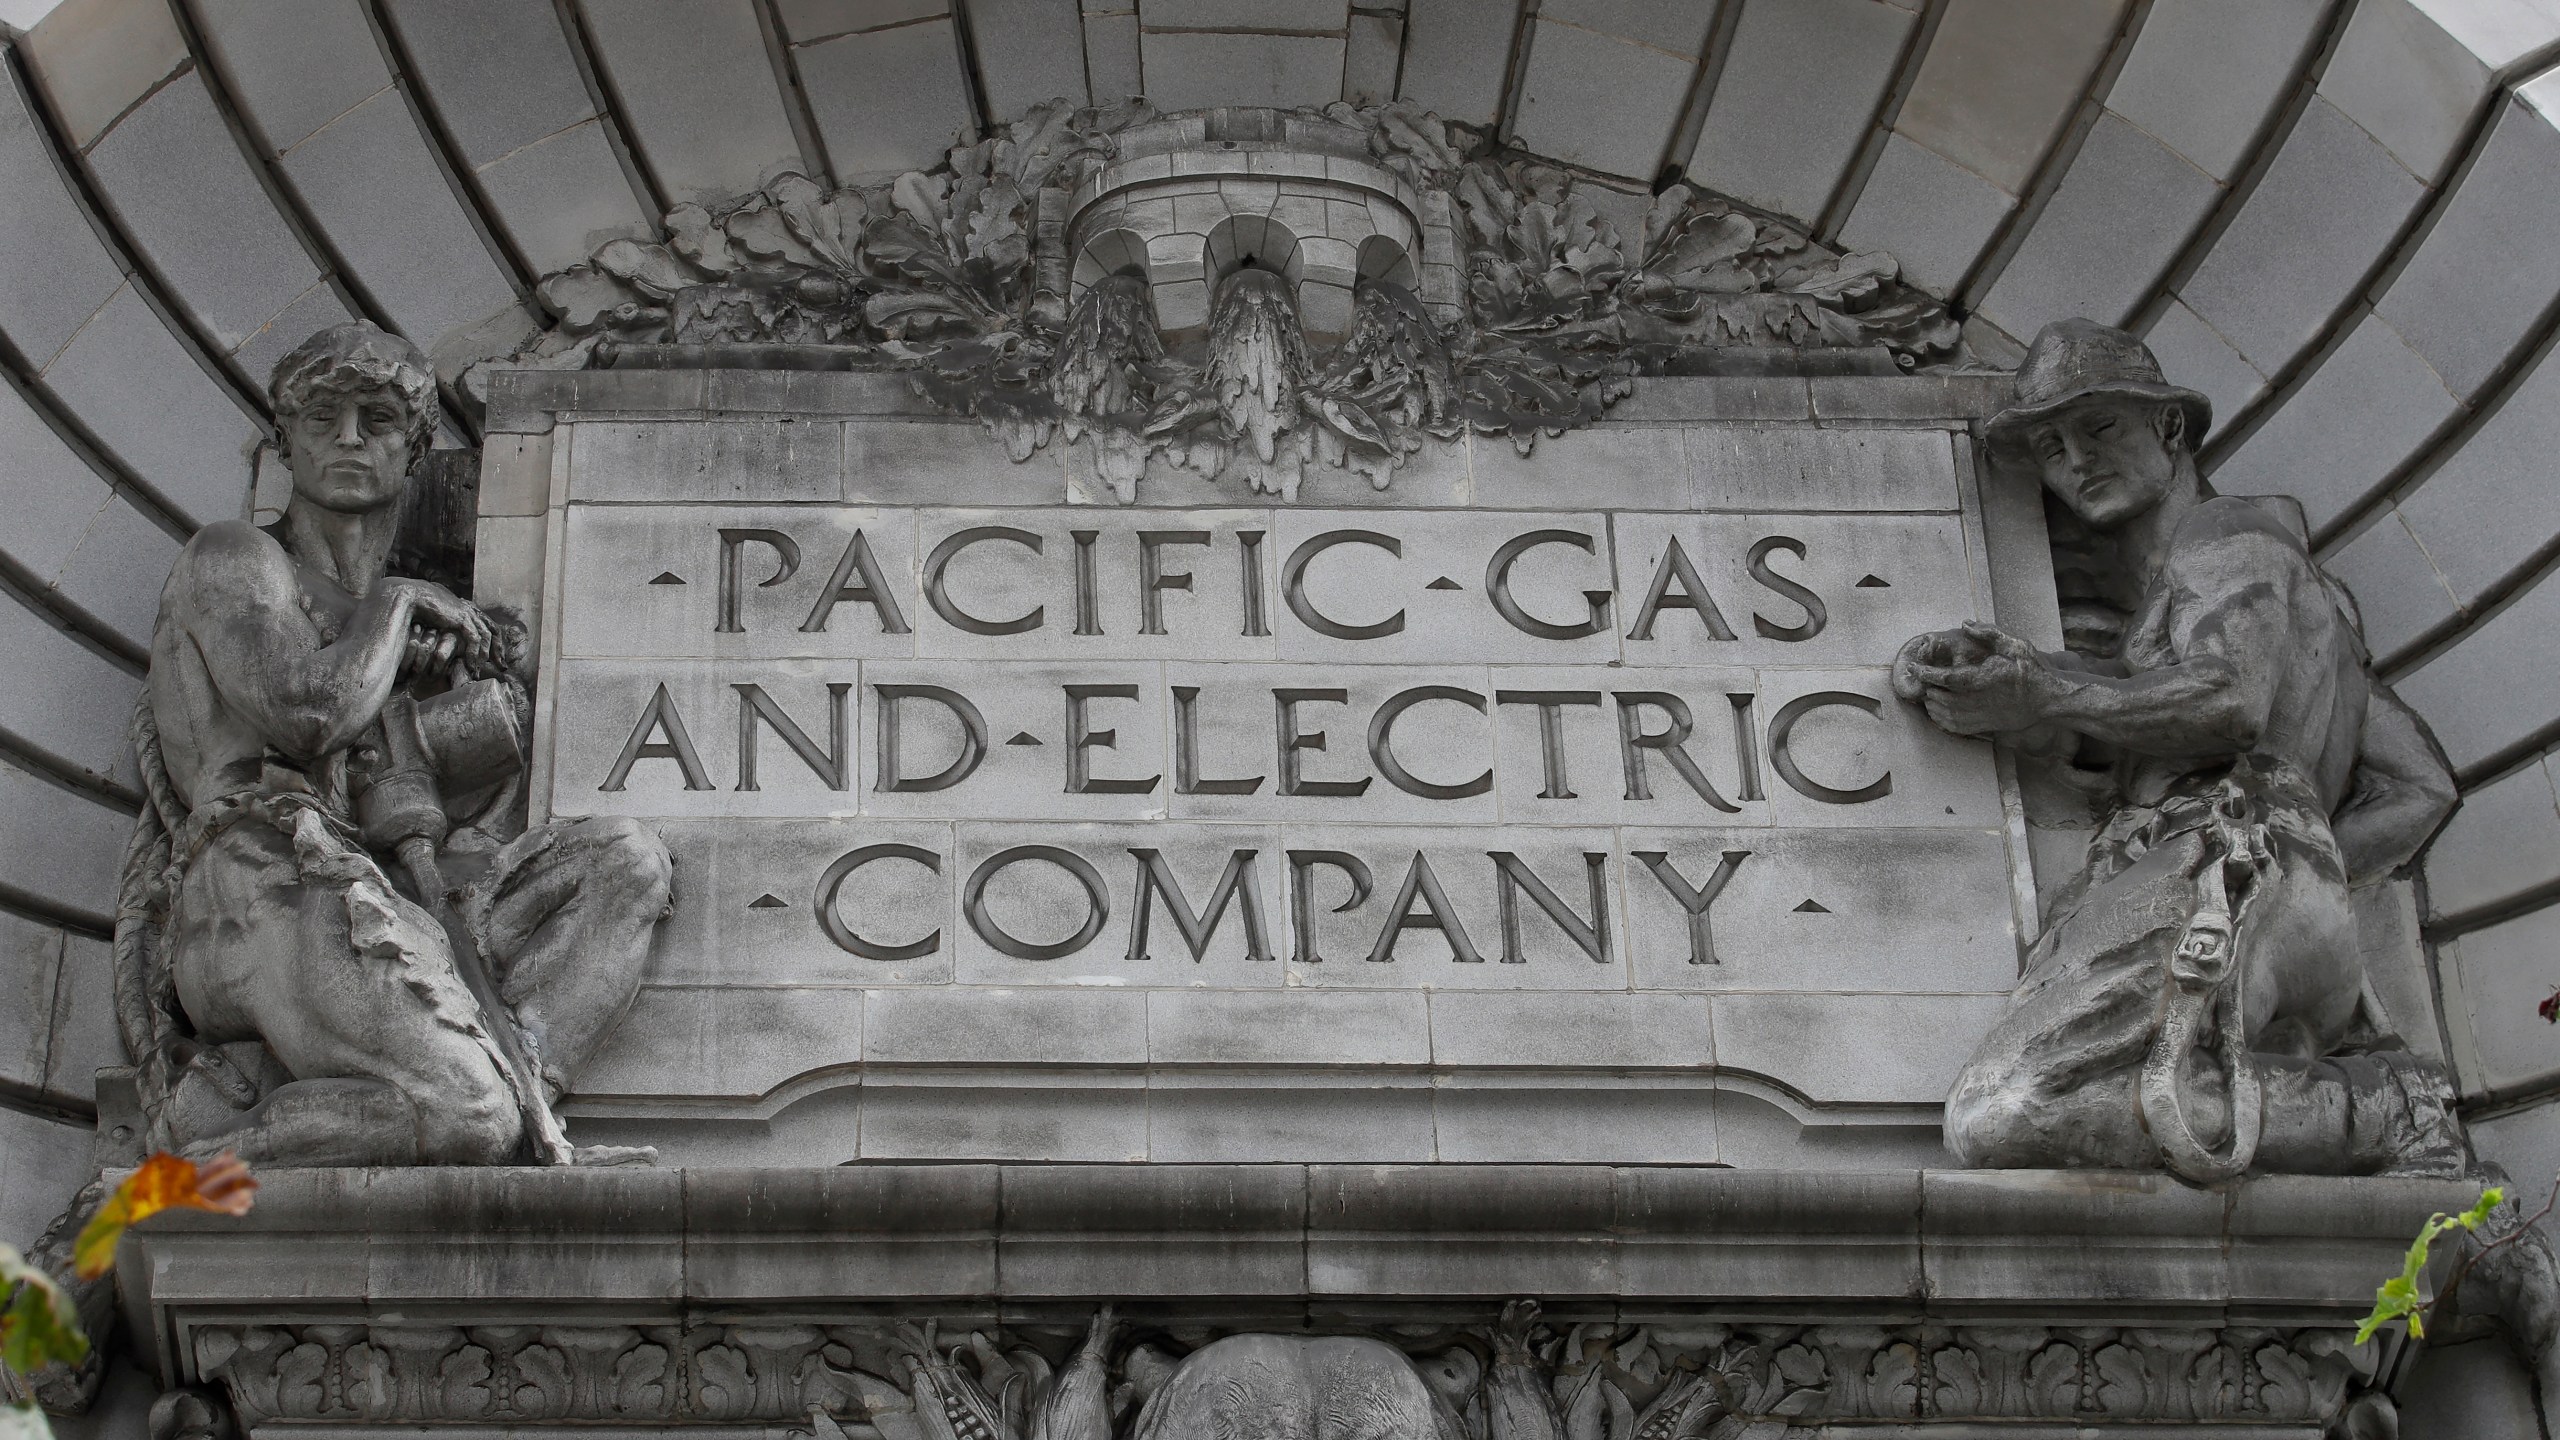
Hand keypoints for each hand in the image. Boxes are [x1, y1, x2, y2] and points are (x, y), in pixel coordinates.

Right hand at [387, 579, 494, 674]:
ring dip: (485, 655)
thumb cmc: (423, 609)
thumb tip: (451, 642)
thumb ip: (451, 628)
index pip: (489, 626)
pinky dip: (474, 653)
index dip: (495, 642)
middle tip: (501, 667)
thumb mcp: (442, 620)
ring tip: (480, 670)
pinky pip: (474, 639)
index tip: (496, 658)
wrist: (415, 596)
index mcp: (468, 609)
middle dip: (498, 650)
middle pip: (493, 630)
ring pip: (486, 636)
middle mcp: (471, 610)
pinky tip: (471, 665)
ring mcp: (468, 613)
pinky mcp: (462, 618)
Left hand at [1895, 621, 2052, 736]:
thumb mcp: (2015, 645)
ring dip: (1932, 705)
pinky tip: (1938, 711)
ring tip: (1927, 693)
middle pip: (1942, 698)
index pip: (1948, 678)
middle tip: (1920, 679)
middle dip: (1927, 689)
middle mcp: (1981, 700)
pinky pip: (1956, 728)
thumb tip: (1966, 624)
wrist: (2049, 700)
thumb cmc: (2032, 671)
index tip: (1914, 668)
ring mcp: (1983, 716)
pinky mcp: (1985, 726)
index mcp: (1986, 678)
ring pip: (1946, 715)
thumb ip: (1989, 634)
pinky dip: (1942, 721)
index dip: (1927, 674)